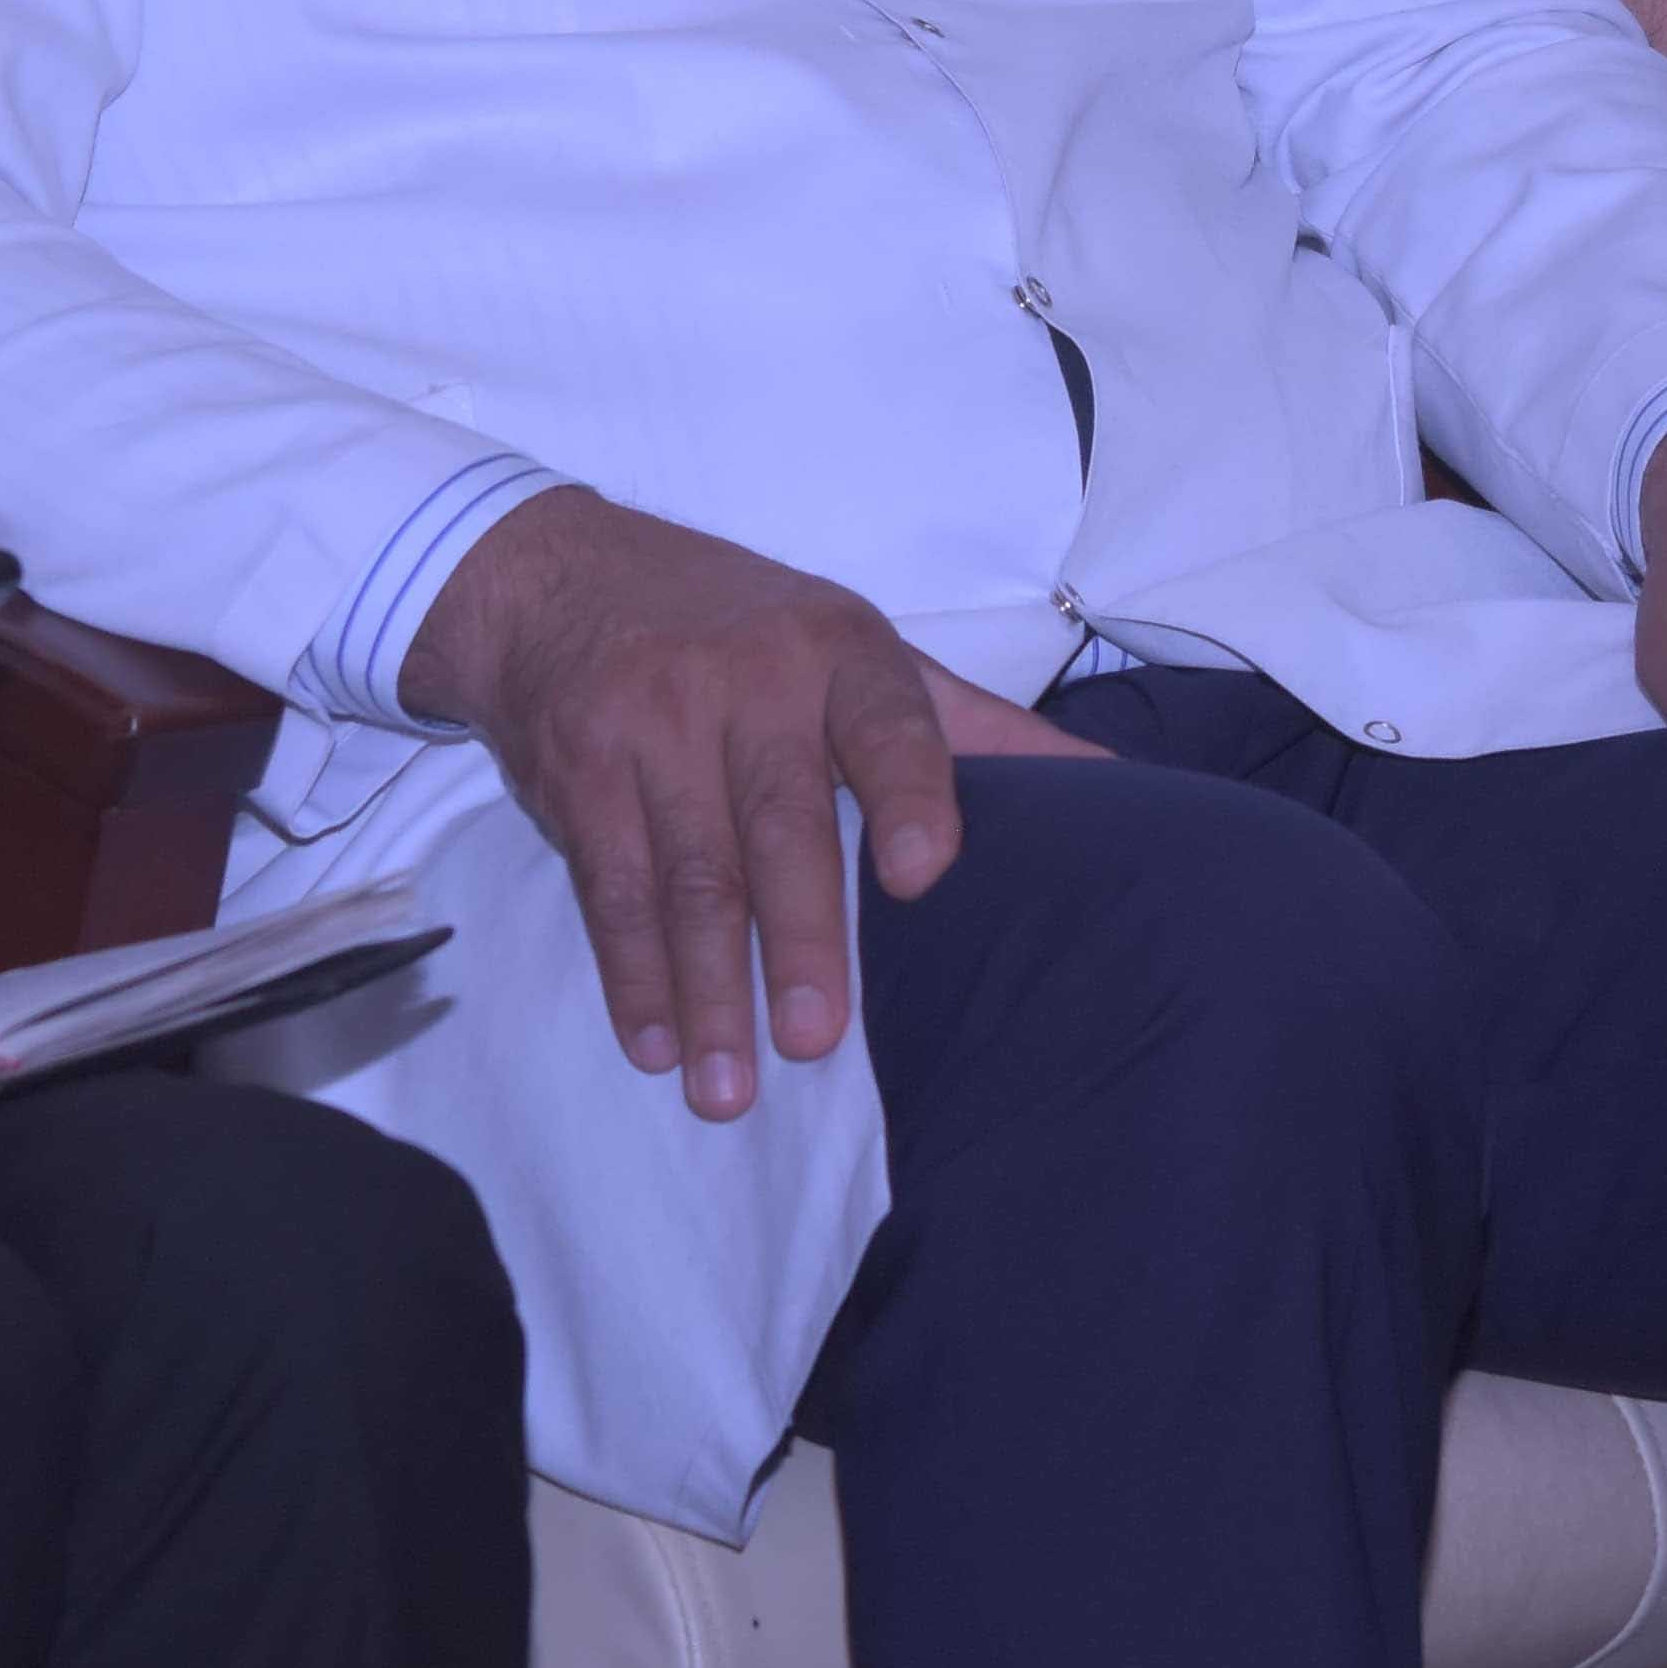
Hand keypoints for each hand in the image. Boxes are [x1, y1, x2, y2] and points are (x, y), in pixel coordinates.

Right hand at [401, 488, 969, 1123]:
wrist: (557, 578)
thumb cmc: (743, 631)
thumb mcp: (857, 650)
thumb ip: (971, 727)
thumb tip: (1109, 784)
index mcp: (838, 651)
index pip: (888, 722)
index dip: (910, 795)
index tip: (923, 874)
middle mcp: (746, 680)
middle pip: (777, 823)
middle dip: (798, 938)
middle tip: (815, 1040)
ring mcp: (650, 722)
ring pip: (689, 876)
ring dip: (706, 990)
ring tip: (728, 1089)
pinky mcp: (577, 771)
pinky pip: (609, 889)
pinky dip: (632, 976)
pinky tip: (655, 1044)